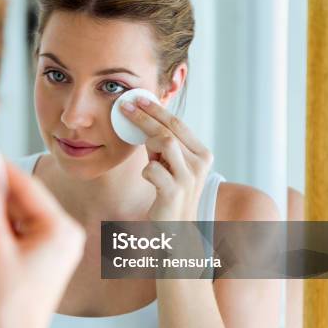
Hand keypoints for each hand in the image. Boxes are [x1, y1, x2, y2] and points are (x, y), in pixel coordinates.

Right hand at [0, 161, 84, 327]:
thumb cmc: (6, 300)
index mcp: (62, 229)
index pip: (28, 187)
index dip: (2, 168)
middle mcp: (68, 233)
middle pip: (28, 198)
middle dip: (0, 185)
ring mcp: (61, 244)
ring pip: (26, 211)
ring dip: (1, 202)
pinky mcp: (50, 253)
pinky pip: (27, 226)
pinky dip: (7, 219)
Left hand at [121, 98, 213, 220]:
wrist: (177, 228)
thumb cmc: (170, 192)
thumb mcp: (171, 165)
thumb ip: (164, 145)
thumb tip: (143, 118)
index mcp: (202, 154)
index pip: (178, 124)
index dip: (157, 109)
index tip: (139, 98)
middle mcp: (200, 163)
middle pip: (169, 130)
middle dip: (145, 116)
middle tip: (125, 106)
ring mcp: (188, 178)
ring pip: (164, 143)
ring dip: (148, 142)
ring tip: (144, 150)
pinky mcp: (174, 192)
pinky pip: (152, 169)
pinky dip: (146, 170)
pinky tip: (149, 178)